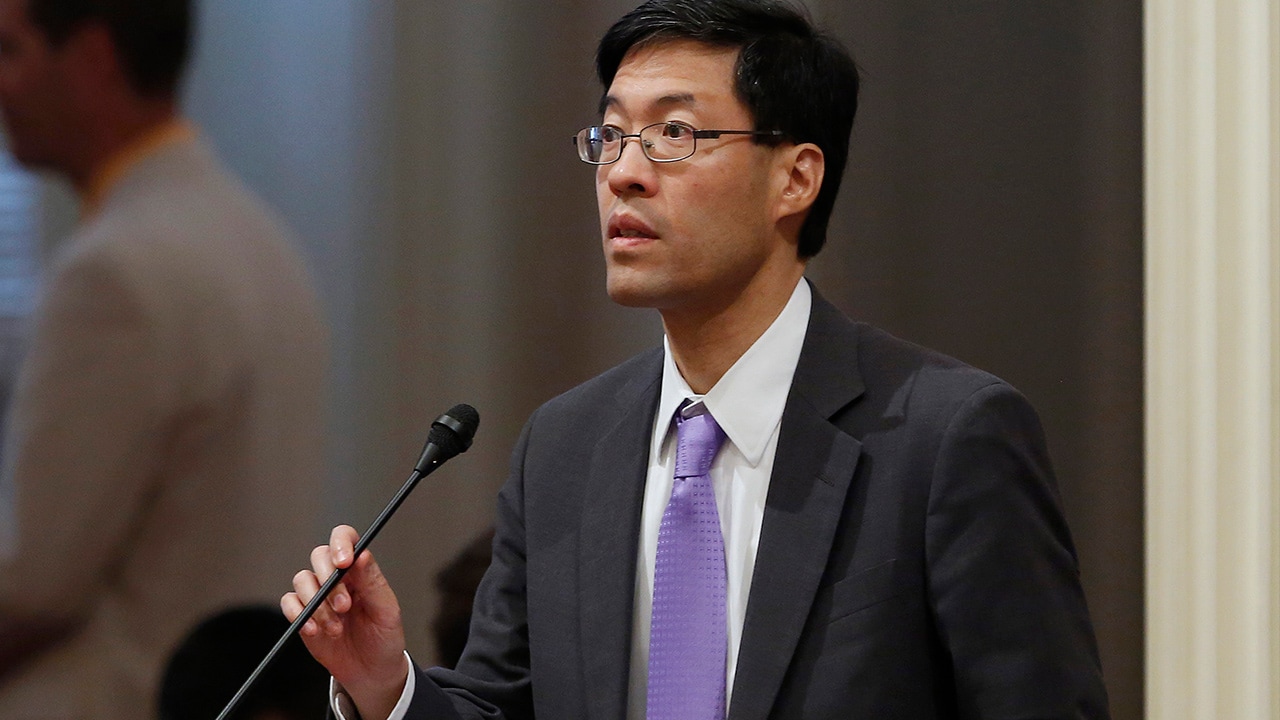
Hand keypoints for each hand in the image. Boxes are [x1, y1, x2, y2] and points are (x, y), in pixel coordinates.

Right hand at [282, 525, 407, 719]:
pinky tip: (314, 629)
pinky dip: (298, 614)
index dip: (341, 543)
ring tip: (336, 627)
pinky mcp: (303, 615)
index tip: (343, 562)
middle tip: (345, 606)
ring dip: (318, 604)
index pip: (346, 539)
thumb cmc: (384, 637)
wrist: (371, 671)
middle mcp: (336, 578)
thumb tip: (362, 554)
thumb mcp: (386, 610)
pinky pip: (289, 603)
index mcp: (360, 570)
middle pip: (319, 555)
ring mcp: (318, 595)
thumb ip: (372, 581)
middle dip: (328, 580)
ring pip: (302, 579)